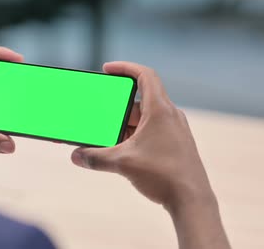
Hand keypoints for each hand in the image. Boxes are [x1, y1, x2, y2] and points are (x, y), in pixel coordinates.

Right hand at [71, 62, 214, 210]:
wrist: (192, 201)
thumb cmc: (164, 176)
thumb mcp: (123, 163)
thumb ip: (95, 157)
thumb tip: (76, 156)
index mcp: (160, 110)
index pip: (145, 75)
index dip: (125, 68)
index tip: (107, 69)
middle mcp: (169, 115)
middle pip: (138, 100)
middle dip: (115, 106)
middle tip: (98, 111)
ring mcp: (172, 130)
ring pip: (142, 118)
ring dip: (122, 124)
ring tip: (104, 135)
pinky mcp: (173, 144)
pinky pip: (148, 131)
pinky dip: (132, 135)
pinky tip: (119, 150)